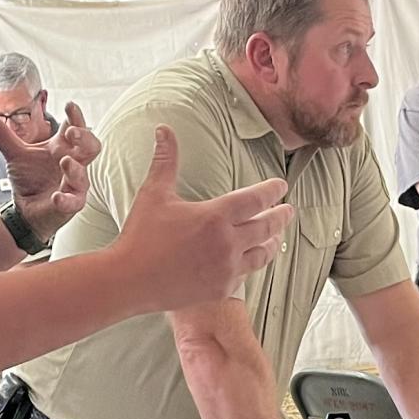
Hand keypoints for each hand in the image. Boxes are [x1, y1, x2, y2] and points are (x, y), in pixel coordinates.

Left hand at [0, 100, 97, 238]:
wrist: (26, 210)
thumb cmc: (30, 178)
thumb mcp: (14, 153)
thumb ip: (2, 135)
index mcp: (61, 148)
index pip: (75, 128)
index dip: (75, 117)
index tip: (69, 105)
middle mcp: (72, 164)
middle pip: (91, 147)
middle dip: (85, 138)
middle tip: (72, 132)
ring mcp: (73, 185)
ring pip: (83, 175)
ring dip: (75, 168)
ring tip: (64, 161)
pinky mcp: (70, 204)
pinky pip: (74, 202)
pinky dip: (66, 200)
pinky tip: (56, 196)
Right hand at [112, 125, 292, 309]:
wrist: (129, 280)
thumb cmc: (140, 235)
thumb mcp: (154, 193)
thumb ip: (166, 160)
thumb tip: (164, 129)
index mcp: (216, 216)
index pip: (257, 199)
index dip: (273, 190)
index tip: (281, 185)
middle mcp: (228, 243)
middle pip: (268, 226)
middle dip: (281, 216)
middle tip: (289, 210)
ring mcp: (226, 268)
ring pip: (263, 253)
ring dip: (273, 242)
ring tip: (277, 237)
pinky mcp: (221, 289)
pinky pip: (246, 274)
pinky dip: (252, 263)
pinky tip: (252, 259)